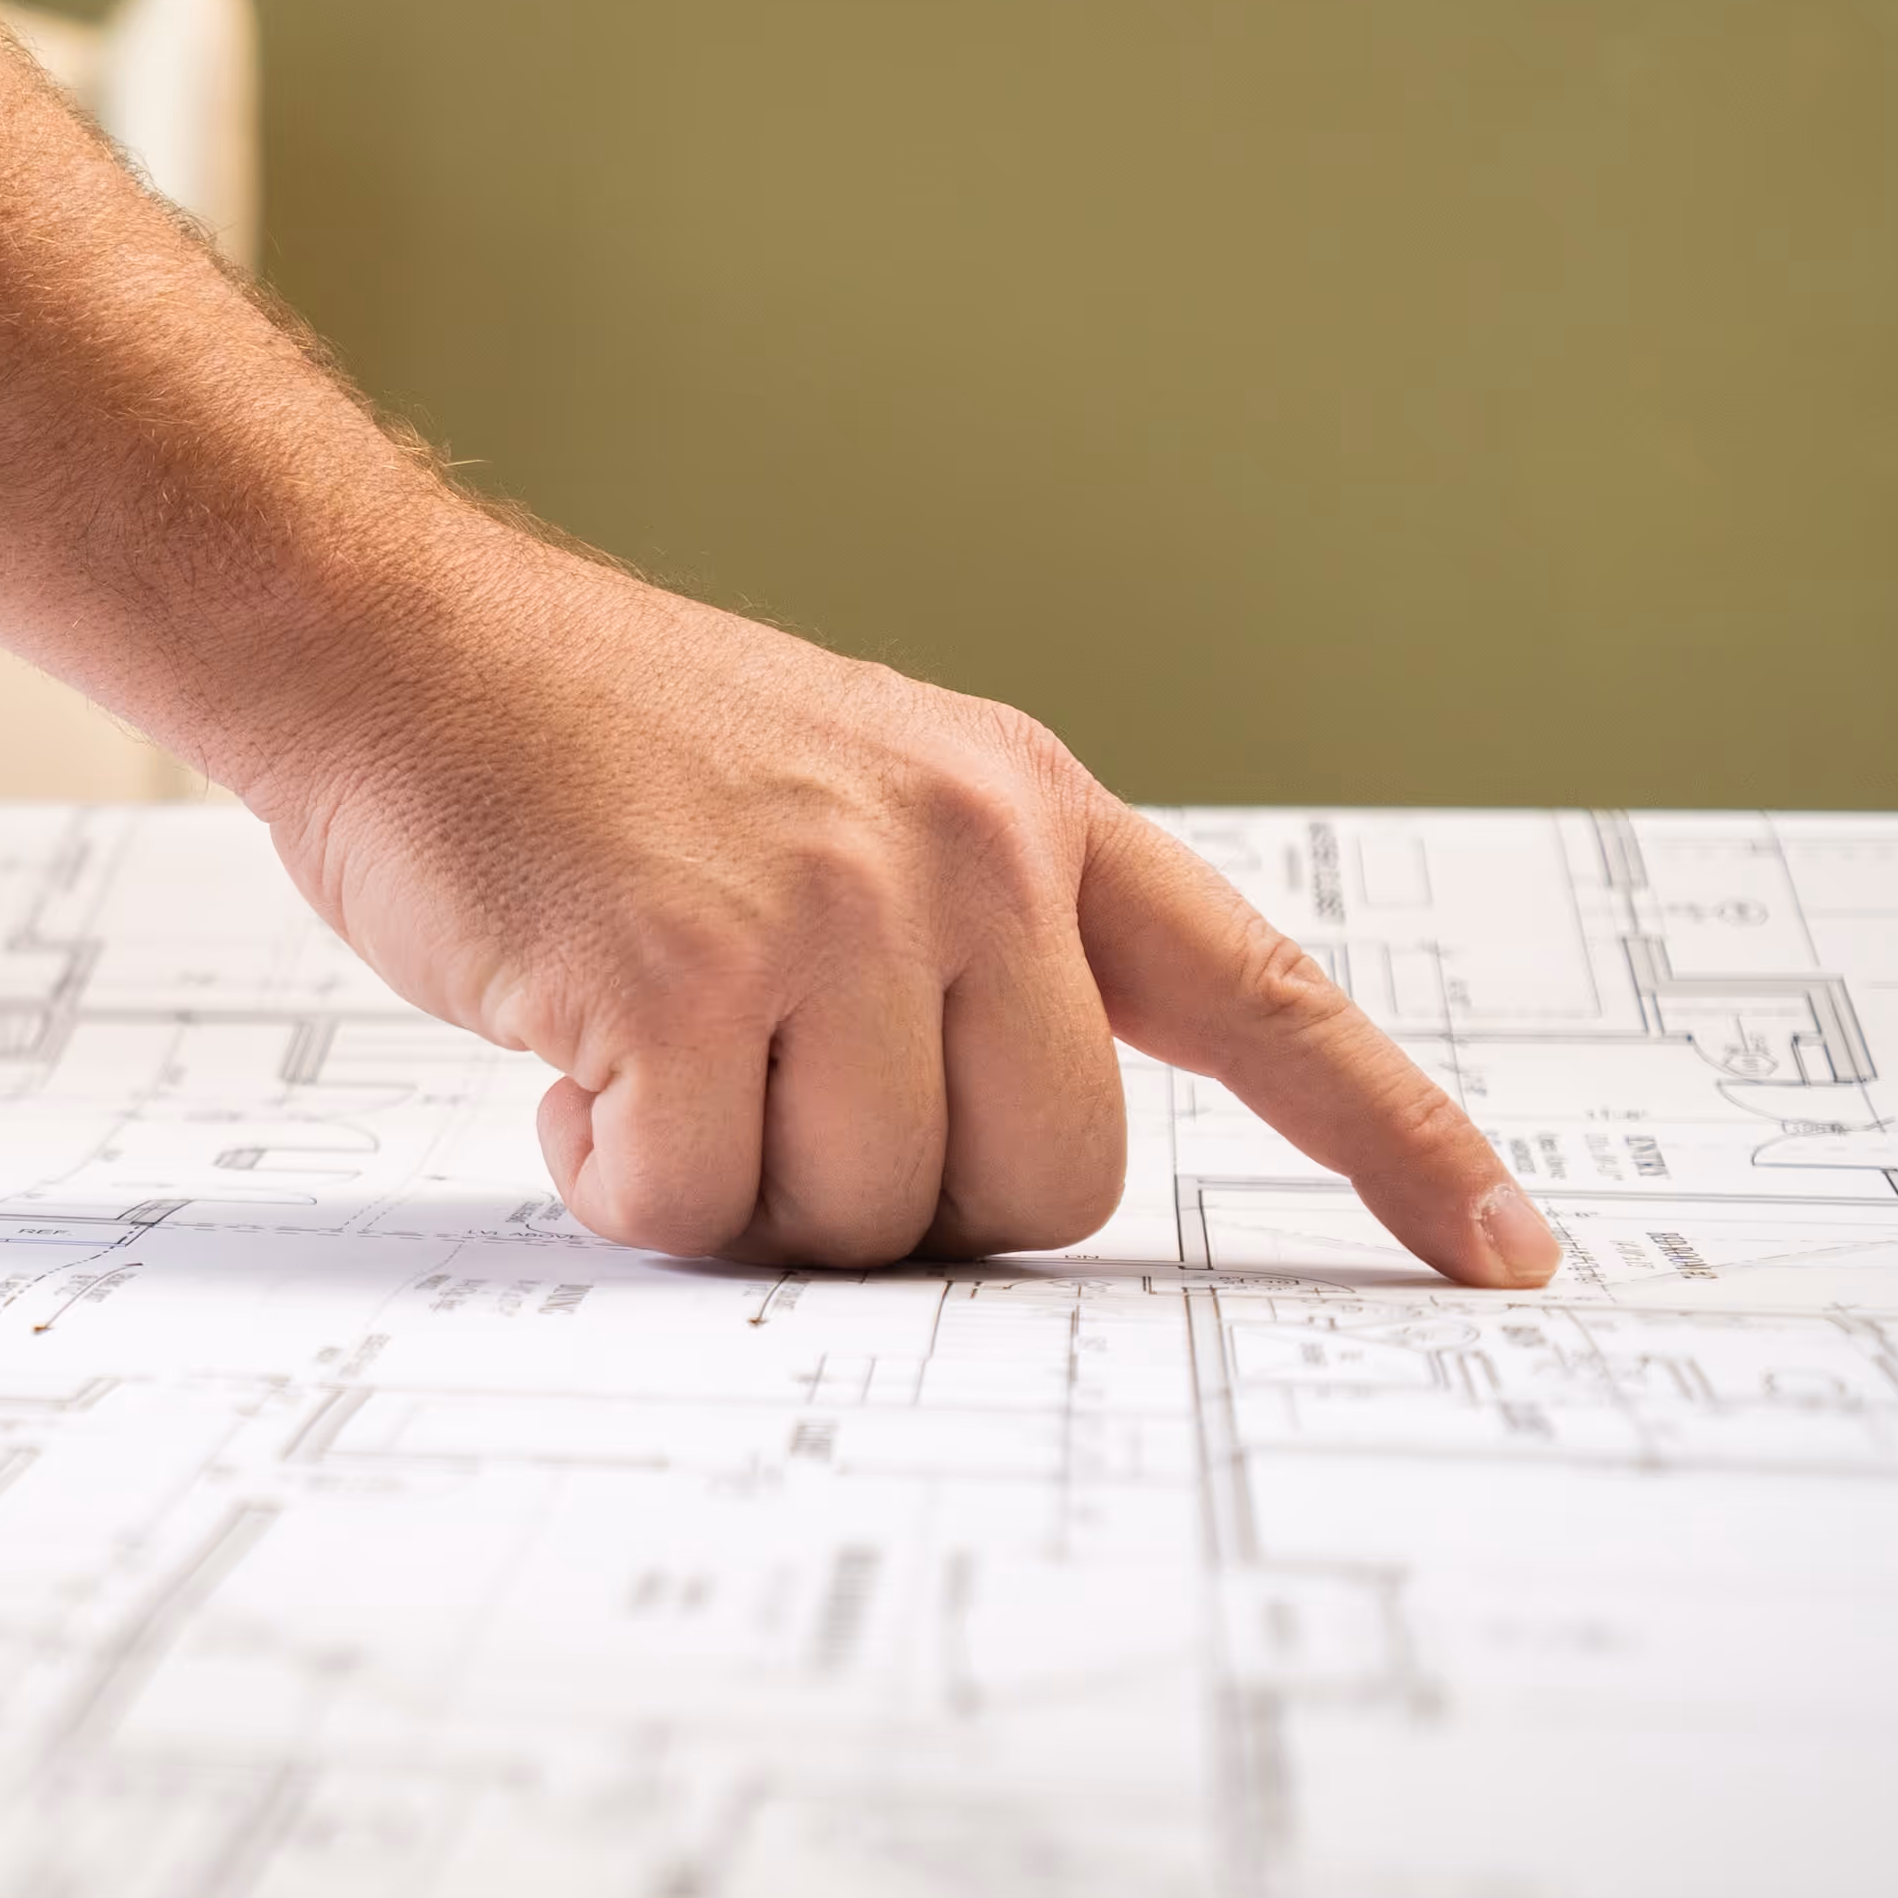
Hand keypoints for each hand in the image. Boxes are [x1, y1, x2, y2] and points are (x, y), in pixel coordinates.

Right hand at [268, 532, 1558, 1286]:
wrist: (388, 642)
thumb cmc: (584, 752)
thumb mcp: (838, 797)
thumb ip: (960, 952)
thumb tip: (993, 1182)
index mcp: (1026, 810)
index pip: (1260, 998)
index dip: (1395, 1141)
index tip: (1509, 1255)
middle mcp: (966, 853)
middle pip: (1043, 1190)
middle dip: (899, 1204)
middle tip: (761, 1099)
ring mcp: (835, 911)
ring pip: (867, 1224)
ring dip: (731, 1187)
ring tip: (640, 1040)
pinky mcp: (689, 980)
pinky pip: (698, 1211)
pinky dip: (614, 1175)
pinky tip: (566, 1049)